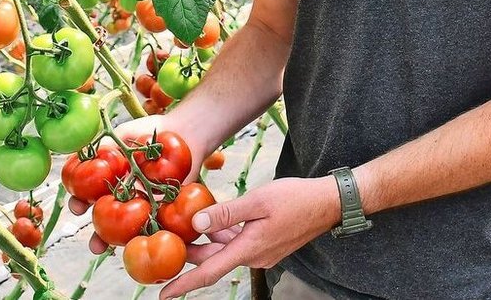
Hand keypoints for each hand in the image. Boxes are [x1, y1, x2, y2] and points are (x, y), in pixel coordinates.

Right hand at [83, 114, 209, 254]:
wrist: (183, 131)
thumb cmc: (150, 132)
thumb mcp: (122, 135)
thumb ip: (103, 146)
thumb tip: (80, 155)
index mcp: (113, 182)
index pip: (91, 197)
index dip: (81, 204)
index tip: (76, 207)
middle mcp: (128, 198)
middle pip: (110, 222)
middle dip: (100, 236)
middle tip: (95, 246)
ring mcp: (148, 206)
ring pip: (133, 230)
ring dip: (122, 244)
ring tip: (114, 252)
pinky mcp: (169, 210)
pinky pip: (160, 226)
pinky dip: (154, 236)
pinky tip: (146, 243)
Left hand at [157, 176, 341, 299]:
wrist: (327, 203)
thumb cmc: (296, 199)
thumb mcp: (257, 201)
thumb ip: (226, 213)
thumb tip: (196, 223)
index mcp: (249, 249)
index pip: (209, 272)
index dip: (184, 284)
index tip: (163, 294)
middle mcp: (254, 257)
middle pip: (214, 260)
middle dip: (191, 255)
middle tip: (167, 244)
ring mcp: (262, 253)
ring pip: (226, 251)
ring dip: (207, 244)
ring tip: (185, 230)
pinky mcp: (267, 245)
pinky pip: (238, 244)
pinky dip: (224, 237)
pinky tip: (216, 223)